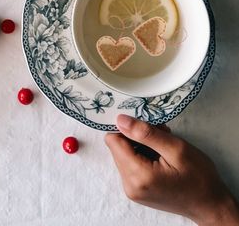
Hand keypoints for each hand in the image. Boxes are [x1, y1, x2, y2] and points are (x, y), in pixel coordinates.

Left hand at [105, 114, 238, 224]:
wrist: (210, 205)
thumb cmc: (199, 178)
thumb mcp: (176, 148)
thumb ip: (146, 133)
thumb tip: (120, 120)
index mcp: (138, 176)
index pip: (113, 141)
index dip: (126, 128)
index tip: (145, 125)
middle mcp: (130, 185)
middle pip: (118, 147)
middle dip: (136, 136)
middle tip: (160, 135)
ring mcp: (132, 190)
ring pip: (124, 154)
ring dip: (141, 145)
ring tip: (163, 146)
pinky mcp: (137, 190)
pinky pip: (130, 164)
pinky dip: (143, 155)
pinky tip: (160, 155)